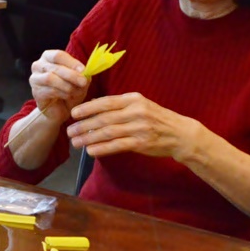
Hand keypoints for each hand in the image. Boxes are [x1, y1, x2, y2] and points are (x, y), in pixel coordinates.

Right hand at [29, 49, 89, 121]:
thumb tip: (85, 72)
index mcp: (49, 57)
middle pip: (55, 67)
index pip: (58, 55)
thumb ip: (82, 74)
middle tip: (83, 82)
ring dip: (66, 85)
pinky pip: (49, 90)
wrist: (60, 109)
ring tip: (76, 91)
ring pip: (50, 78)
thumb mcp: (79, 80)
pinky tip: (69, 96)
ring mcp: (35, 79)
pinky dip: (62, 93)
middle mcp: (39, 65)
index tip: (83, 70)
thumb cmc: (69, 89)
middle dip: (71, 75)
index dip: (71, 62)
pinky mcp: (36, 92)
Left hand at [65, 92, 201, 160]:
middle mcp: (136, 111)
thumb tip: (93, 107)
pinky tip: (91, 151)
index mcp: (133, 99)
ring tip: (76, 142)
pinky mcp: (141, 143)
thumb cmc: (156, 119)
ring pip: (108, 132)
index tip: (73, 113)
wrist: (180, 134)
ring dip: (89, 138)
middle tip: (69, 131)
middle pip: (104, 118)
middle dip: (83, 125)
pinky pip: (117, 145)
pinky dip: (102, 148)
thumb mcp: (140, 105)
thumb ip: (120, 106)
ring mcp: (139, 127)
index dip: (87, 108)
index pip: (105, 102)